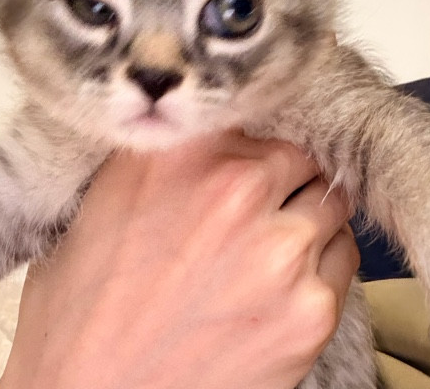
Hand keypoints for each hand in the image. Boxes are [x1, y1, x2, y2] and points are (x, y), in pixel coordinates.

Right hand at [0, 131, 357, 388]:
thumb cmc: (86, 303)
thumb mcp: (103, 197)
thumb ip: (164, 154)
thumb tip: (210, 134)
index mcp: (182, 154)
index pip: (254, 117)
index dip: (249, 143)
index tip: (247, 157)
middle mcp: (237, 191)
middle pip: (301, 158)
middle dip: (283, 178)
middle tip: (260, 205)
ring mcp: (280, 252)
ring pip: (330, 205)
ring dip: (305, 217)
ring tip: (269, 245)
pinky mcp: (310, 312)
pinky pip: (343, 258)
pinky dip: (320, 263)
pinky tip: (279, 283)